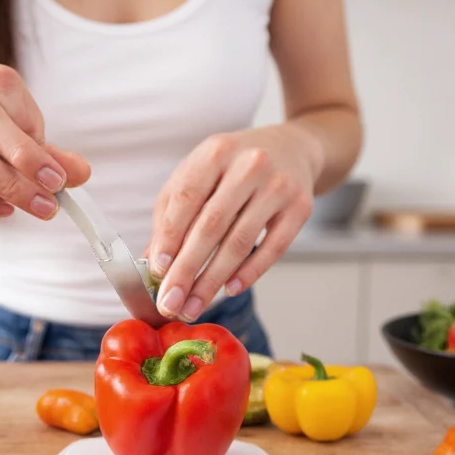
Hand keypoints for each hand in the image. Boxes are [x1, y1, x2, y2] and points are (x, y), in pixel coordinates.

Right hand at [0, 62, 90, 218]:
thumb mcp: (25, 145)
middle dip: (23, 156)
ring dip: (1, 180)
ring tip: (34, 205)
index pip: (4, 85)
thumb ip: (52, 157)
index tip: (57, 165)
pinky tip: (3, 209)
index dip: (32, 124)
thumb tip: (81, 172)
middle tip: (54, 189)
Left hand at [146, 125, 322, 320]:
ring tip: (193, 306)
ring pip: (240, 242)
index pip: (186, 198)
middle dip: (187, 270)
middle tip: (170, 302)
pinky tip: (229, 289)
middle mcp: (249, 165)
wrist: (291, 148)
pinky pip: (273, 248)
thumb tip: (154, 262)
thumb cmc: (232, 167)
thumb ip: (171, 213)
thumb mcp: (197, 174)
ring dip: (212, 280)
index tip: (158, 270)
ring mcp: (278, 186)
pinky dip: (250, 272)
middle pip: (211, 225)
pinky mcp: (300, 207)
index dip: (170, 237)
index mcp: (215, 152)